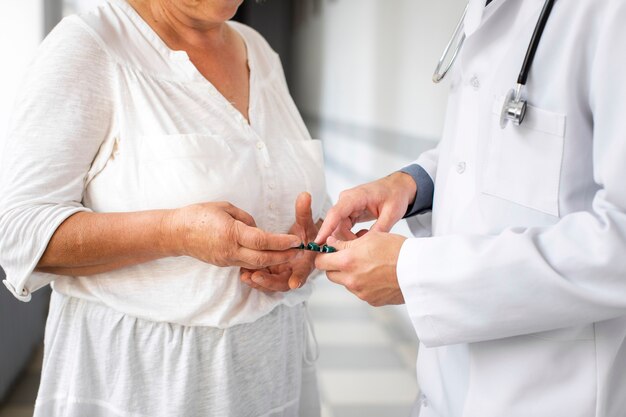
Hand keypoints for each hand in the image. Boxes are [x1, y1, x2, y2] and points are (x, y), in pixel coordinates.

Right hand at [163, 202, 300, 268]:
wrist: (176, 233)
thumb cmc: (200, 215)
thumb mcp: (225, 208)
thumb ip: (246, 219)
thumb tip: (259, 228)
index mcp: (231, 233)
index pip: (262, 240)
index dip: (281, 241)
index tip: (297, 239)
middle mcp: (230, 250)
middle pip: (263, 258)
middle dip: (284, 256)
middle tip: (300, 252)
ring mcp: (227, 260)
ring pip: (256, 264)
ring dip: (275, 261)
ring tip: (291, 256)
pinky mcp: (225, 264)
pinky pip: (247, 264)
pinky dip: (261, 263)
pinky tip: (273, 259)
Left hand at [241, 192, 318, 291]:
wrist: (305, 243)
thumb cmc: (305, 233)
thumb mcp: (306, 222)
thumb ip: (304, 211)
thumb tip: (305, 195)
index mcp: (307, 261)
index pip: (304, 272)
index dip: (299, 277)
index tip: (293, 282)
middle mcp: (295, 272)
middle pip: (283, 283)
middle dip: (269, 282)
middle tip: (256, 276)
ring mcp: (282, 275)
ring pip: (271, 284)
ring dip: (259, 282)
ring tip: (245, 277)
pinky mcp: (272, 275)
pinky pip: (263, 281)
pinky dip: (254, 279)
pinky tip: (243, 274)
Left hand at [314, 232, 406, 305]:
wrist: (418, 271)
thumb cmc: (399, 252)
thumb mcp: (370, 237)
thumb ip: (346, 242)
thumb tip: (332, 243)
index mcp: (348, 261)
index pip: (321, 261)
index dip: (323, 255)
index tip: (328, 252)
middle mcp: (351, 279)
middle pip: (330, 274)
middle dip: (335, 265)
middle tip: (348, 256)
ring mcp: (360, 292)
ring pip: (345, 283)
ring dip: (350, 275)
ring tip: (368, 265)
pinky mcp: (371, 300)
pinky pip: (360, 292)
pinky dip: (364, 284)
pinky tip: (377, 275)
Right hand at [315, 172, 416, 243]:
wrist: (398, 188)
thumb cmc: (395, 195)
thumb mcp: (391, 213)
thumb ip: (379, 229)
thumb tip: (366, 246)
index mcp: (355, 196)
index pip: (335, 213)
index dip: (326, 228)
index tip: (318, 243)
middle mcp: (347, 200)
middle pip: (336, 224)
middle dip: (343, 240)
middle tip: (358, 250)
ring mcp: (346, 207)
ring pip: (339, 228)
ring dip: (349, 239)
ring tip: (366, 241)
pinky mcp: (349, 213)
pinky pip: (344, 228)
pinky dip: (351, 236)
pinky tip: (364, 237)